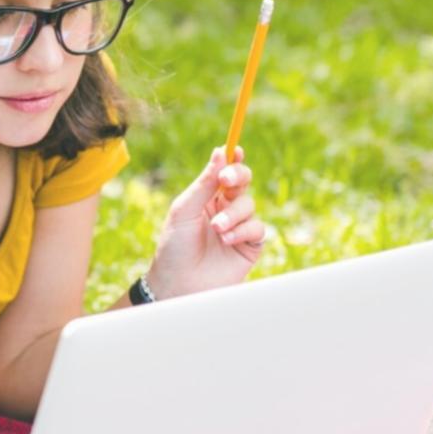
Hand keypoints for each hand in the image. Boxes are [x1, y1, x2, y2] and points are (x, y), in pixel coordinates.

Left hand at [146, 146, 266, 299]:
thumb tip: (221, 152)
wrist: (178, 283)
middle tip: (227, 180)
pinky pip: (258, 227)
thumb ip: (204, 183)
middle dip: (238, 176)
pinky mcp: (249, 245)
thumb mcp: (184, 210)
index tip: (235, 149)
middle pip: (243, 181)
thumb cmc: (174, 247)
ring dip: (233, 214)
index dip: (231, 159)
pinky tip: (226, 240)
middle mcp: (224, 209)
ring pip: (249, 204)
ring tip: (216, 229)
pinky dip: (243, 231)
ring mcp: (238, 226)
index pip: (223, 172)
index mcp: (206, 197)